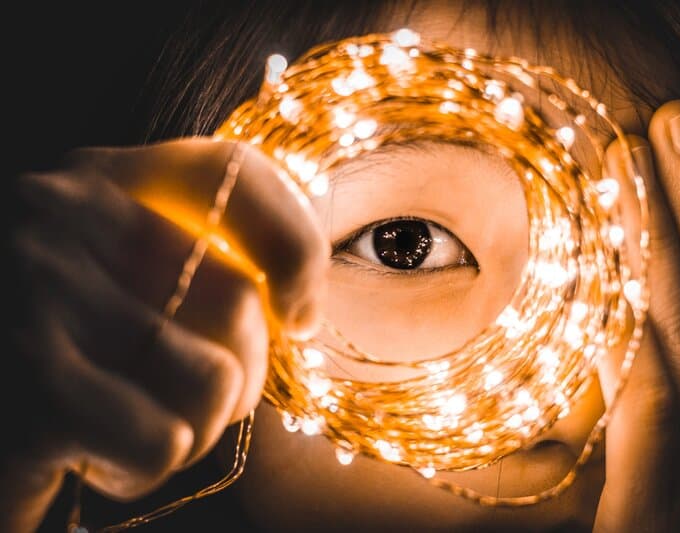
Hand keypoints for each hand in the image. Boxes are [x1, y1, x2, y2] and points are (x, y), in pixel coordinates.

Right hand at [1, 139, 329, 530]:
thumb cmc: (51, 353)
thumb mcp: (113, 280)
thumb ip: (191, 265)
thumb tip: (302, 312)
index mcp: (89, 184)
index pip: (229, 173)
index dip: (293, 244)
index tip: (300, 313)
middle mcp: (57, 223)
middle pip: (237, 299)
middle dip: (241, 374)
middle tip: (190, 400)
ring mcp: (38, 304)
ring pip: (215, 377)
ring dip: (197, 427)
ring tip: (134, 424)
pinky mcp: (33, 395)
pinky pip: (165, 441)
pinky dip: (145, 469)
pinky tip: (92, 458)